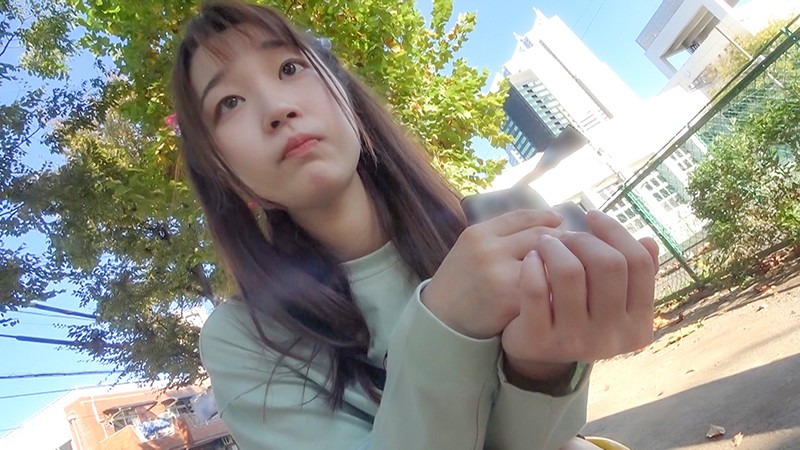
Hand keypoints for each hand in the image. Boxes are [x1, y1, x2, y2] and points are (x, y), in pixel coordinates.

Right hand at [421, 209, 562, 338]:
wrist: (442, 323)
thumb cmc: (461, 285)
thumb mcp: (470, 250)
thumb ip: (501, 236)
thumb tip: (547, 223)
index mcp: (477, 234)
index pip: (522, 216)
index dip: (546, 217)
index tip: (560, 222)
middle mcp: (489, 251)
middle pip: (541, 236)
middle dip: (562, 241)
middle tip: (574, 247)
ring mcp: (500, 276)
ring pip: (548, 261)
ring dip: (564, 265)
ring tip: (570, 270)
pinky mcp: (512, 301)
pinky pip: (546, 288)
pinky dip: (556, 288)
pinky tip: (561, 292)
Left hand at [501, 210, 658, 379]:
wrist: (537, 355)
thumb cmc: (579, 316)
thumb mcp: (610, 301)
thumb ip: (632, 274)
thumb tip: (648, 241)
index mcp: (638, 326)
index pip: (639, 265)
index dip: (616, 232)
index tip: (592, 216)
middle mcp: (612, 338)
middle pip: (608, 265)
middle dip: (584, 239)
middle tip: (565, 236)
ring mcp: (576, 342)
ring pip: (570, 273)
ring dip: (555, 247)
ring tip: (544, 243)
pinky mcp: (539, 341)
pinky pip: (535, 290)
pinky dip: (532, 266)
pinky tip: (530, 259)